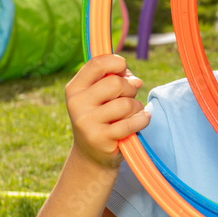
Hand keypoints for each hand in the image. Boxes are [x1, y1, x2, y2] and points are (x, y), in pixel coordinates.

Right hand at [64, 54, 149, 168]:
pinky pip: (131, 123)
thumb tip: (135, 81)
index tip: (123, 71)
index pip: (97, 64)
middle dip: (130, 89)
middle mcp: (77, 103)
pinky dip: (142, 120)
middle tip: (128, 98)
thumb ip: (117, 79)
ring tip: (130, 114)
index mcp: (75, 88)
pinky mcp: (100, 138)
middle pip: (116, 83)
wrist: (92, 154)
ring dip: (136, 108)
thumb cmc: (103, 117)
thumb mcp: (104, 95)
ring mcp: (87, 122)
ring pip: (126, 104)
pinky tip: (140, 121)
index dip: (117, 63)